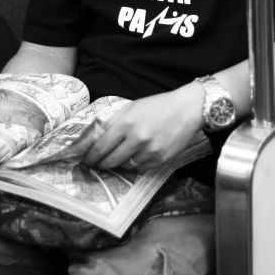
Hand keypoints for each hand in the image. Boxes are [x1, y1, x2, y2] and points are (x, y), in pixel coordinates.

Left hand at [84, 82, 204, 171]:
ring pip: (126, 166)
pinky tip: (136, 156)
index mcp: (127, 123)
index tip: (87, 160)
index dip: (91, 156)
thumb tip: (96, 136)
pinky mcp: (161, 160)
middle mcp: (138, 139)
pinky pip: (141, 168)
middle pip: (111, 161)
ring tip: (120, 157)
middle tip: (98, 163)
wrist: (187, 109)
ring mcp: (150, 151)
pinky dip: (135, 164)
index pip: (101, 147)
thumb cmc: (158, 105)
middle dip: (102, 164)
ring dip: (120, 163)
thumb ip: (113, 121)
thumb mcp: (131, 106)